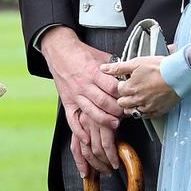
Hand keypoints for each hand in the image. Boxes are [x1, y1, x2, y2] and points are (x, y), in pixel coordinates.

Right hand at [40, 26, 121, 172]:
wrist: (60, 52)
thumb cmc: (82, 54)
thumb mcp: (101, 56)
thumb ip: (115, 68)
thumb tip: (130, 76)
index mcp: (93, 72)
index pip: (112, 87)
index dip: (123, 95)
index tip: (131, 99)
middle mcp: (84, 85)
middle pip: (103, 101)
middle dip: (117, 110)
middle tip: (126, 113)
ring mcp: (75, 95)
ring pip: (90, 111)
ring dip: (104, 120)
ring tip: (114, 124)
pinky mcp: (67, 102)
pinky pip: (72, 119)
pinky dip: (79, 130)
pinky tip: (87, 138)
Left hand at [102, 56, 179, 118]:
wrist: (179, 74)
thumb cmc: (160, 67)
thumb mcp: (136, 62)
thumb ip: (118, 67)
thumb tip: (103, 68)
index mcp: (130, 88)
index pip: (118, 91)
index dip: (122, 85)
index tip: (127, 81)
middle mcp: (137, 100)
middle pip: (122, 103)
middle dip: (124, 97)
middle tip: (131, 90)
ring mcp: (147, 107)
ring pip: (132, 112)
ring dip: (132, 106)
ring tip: (138, 97)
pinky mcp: (157, 111)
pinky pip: (145, 116)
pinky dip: (144, 111)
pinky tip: (147, 103)